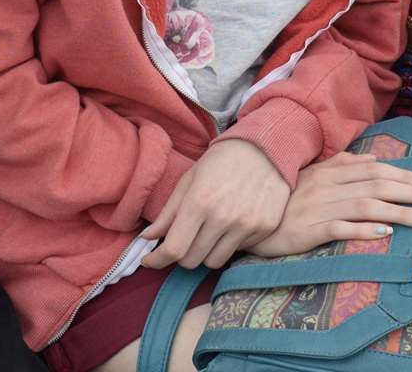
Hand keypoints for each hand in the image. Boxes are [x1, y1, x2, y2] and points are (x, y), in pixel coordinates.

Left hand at [141, 140, 290, 269]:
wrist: (264, 149)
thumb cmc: (220, 162)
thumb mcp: (189, 180)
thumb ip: (168, 213)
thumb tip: (147, 238)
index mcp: (199, 202)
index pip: (174, 249)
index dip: (157, 260)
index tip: (149, 260)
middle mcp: (223, 217)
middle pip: (191, 261)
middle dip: (181, 254)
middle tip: (182, 240)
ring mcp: (246, 225)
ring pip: (213, 262)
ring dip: (204, 253)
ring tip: (206, 233)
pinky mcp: (263, 228)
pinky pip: (237, 251)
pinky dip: (227, 245)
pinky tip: (229, 226)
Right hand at [248, 152, 411, 257]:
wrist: (248, 217)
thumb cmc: (284, 198)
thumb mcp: (313, 175)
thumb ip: (343, 164)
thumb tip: (374, 158)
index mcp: (331, 171)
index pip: (377, 170)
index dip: (406, 175)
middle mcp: (329, 186)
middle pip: (380, 185)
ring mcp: (320, 207)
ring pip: (368, 206)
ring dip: (402, 212)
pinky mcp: (309, 230)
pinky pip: (340, 228)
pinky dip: (364, 229)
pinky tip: (385, 232)